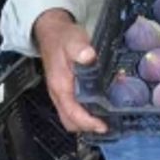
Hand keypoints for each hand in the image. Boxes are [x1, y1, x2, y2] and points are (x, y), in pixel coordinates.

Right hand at [33, 9, 107, 133]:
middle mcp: (58, 93)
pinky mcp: (64, 91)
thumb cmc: (62, 38)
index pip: (72, 112)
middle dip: (87, 127)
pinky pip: (72, 109)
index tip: (103, 126)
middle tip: (108, 125)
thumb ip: (80, 48)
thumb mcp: (72, 39)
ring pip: (70, 117)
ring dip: (86, 122)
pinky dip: (84, 114)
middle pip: (70, 121)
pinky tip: (98, 108)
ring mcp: (60, 93)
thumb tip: (88, 56)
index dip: (87, 122)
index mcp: (60, 85)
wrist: (51, 32)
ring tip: (105, 120)